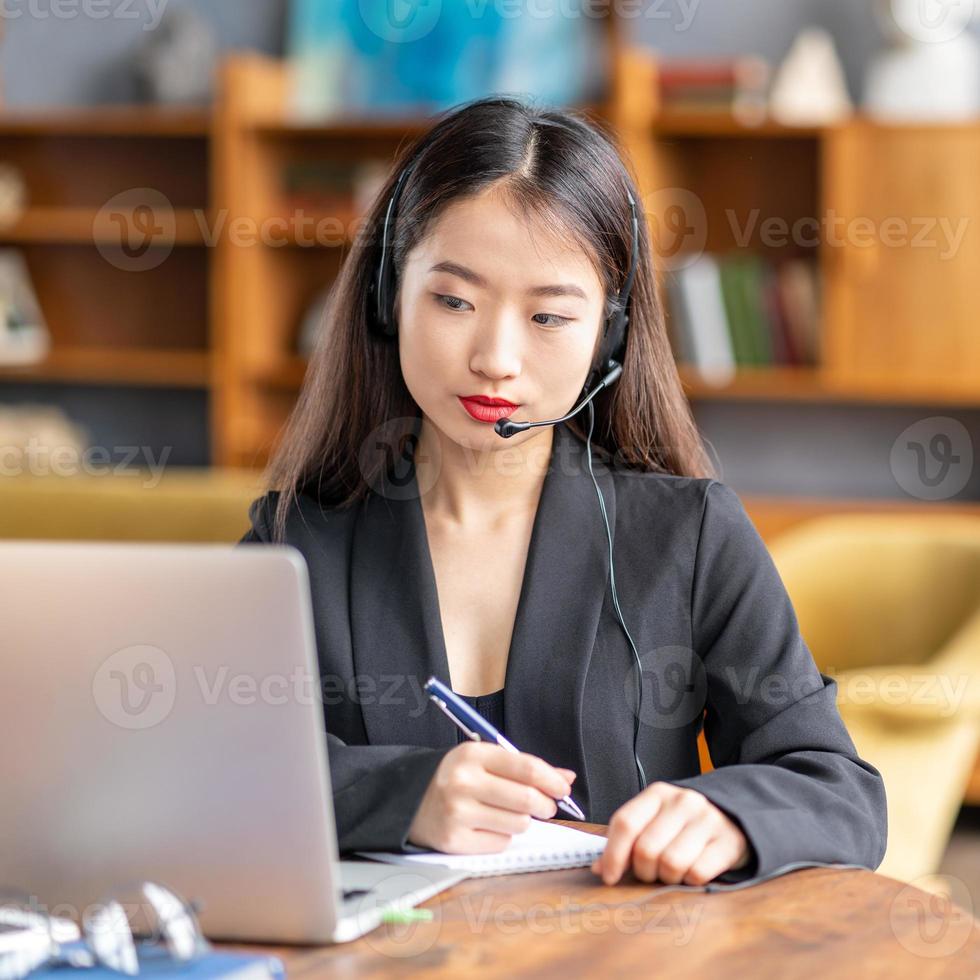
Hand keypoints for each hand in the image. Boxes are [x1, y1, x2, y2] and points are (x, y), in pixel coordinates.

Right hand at [408, 741, 574, 852]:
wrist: (410, 800)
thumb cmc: (456, 777)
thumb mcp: (484, 761)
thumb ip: (524, 767)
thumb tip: (567, 777)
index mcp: (472, 754)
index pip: (526, 768)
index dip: (552, 780)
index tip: (563, 787)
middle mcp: (463, 782)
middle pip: (526, 799)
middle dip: (546, 805)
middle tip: (547, 806)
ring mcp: (457, 813)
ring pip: (519, 824)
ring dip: (523, 821)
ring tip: (508, 813)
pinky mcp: (455, 841)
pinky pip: (501, 843)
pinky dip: (502, 836)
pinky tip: (486, 826)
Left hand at [592, 782, 749, 885]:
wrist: (735, 816)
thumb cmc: (684, 824)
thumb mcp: (655, 821)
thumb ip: (627, 841)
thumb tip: (600, 869)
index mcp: (658, 794)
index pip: (625, 823)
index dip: (613, 854)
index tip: (609, 876)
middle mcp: (682, 802)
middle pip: (646, 849)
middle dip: (644, 871)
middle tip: (651, 872)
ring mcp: (707, 820)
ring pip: (671, 864)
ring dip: (668, 877)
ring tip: (673, 871)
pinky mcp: (728, 841)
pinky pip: (698, 873)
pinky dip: (690, 880)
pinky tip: (693, 871)